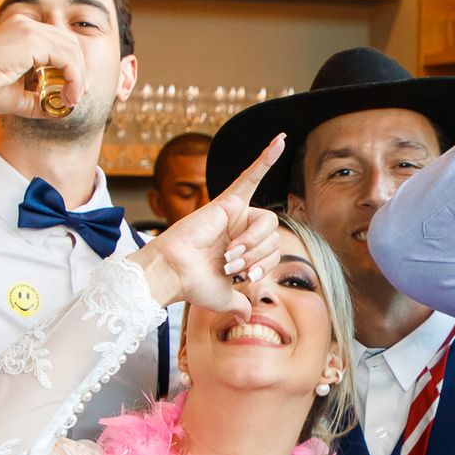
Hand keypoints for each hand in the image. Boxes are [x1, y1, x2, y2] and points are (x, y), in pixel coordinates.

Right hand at [0, 14, 89, 117]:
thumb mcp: (16, 95)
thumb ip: (37, 99)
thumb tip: (58, 109)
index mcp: (21, 31)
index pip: (58, 42)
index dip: (71, 66)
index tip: (73, 90)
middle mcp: (26, 25)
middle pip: (69, 42)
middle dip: (78, 70)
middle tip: (76, 96)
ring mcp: (29, 29)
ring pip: (71, 49)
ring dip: (77, 77)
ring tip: (71, 100)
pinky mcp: (31, 39)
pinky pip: (66, 58)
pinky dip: (73, 77)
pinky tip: (68, 96)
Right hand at [129, 135, 283, 317]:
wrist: (174, 275)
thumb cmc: (194, 286)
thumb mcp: (225, 297)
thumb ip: (240, 302)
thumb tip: (248, 315)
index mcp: (244, 249)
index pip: (273, 253)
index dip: (263, 267)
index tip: (243, 279)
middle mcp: (240, 230)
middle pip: (273, 236)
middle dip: (256, 256)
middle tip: (231, 265)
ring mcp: (234, 215)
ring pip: (265, 221)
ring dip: (251, 241)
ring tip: (229, 253)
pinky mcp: (226, 203)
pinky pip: (250, 176)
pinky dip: (267, 157)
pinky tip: (280, 139)